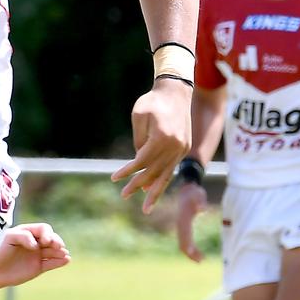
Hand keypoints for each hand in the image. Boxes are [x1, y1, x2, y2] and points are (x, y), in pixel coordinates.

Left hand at [0, 223, 71, 289]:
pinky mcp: (38, 268)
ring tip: (63, 253)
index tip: (44, 241)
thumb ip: (22, 236)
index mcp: (27, 232)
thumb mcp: (8, 238)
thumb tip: (36, 245)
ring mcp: (37, 255)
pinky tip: (66, 260)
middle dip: (56, 241)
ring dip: (60, 251)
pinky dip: (59, 262)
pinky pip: (51, 264)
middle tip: (58, 246)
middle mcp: (34, 242)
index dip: (47, 233)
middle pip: (51, 239)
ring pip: (53, 252)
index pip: (43, 229)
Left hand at [111, 77, 191, 213]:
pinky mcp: (184, 148)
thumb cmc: (152, 101)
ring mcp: (182, 149)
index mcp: (163, 137)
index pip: (142, 160)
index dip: (128, 171)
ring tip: (146, 207)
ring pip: (166, 174)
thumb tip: (138, 161)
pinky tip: (154, 190)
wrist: (176, 92)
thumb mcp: (138, 116)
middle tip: (124, 195)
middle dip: (138, 185)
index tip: (115, 178)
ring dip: (154, 191)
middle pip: (154, 171)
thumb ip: (138, 139)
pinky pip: (171, 168)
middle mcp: (175, 146)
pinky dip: (163, 180)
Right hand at [176, 182, 207, 261]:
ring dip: (190, 252)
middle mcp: (180, 223)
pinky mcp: (185, 226)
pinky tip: (198, 253)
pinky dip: (191, 248)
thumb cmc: (194, 192)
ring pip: (182, 242)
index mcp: (182, 218)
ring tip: (201, 259)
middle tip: (201, 261)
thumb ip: (200, 201)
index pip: (183, 233)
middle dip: (189, 252)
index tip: (192, 252)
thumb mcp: (197, 194)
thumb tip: (203, 208)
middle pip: (181, 241)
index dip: (187, 243)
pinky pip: (185, 240)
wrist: (187, 188)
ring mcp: (181, 225)